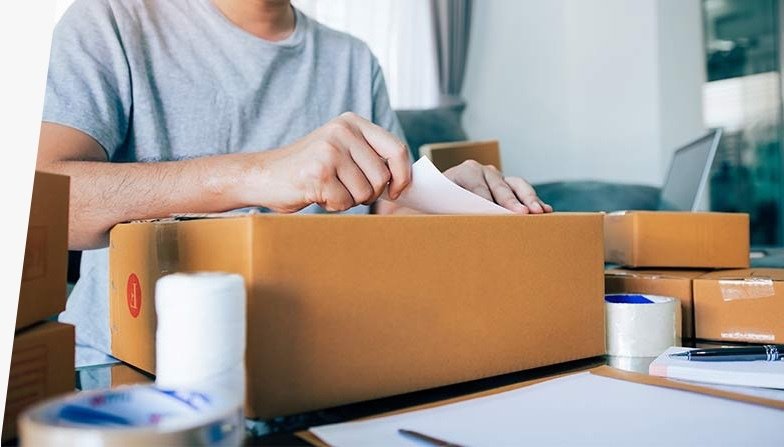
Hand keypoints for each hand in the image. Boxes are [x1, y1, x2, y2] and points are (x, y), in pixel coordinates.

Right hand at [251, 112, 410, 212]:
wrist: (263, 175)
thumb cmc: (307, 168)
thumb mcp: (340, 149)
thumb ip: (369, 155)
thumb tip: (405, 179)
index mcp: (352, 122)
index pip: (396, 149)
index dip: (402, 175)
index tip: (397, 190)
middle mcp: (342, 131)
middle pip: (383, 176)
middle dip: (370, 193)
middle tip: (348, 190)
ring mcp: (330, 151)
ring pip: (366, 192)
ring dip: (350, 200)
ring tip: (329, 189)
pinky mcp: (319, 173)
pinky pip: (345, 202)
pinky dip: (334, 205)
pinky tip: (317, 194)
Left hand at [443, 160, 552, 213]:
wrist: (441, 197)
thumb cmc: (436, 204)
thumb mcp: (431, 204)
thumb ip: (434, 208)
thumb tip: (439, 219)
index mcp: (464, 172)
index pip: (476, 185)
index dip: (485, 199)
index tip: (492, 211)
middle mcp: (484, 171)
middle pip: (499, 186)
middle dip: (511, 201)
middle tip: (522, 214)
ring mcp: (500, 179)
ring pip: (517, 186)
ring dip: (529, 199)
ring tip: (540, 212)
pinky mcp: (510, 188)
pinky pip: (525, 193)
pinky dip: (535, 202)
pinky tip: (547, 212)